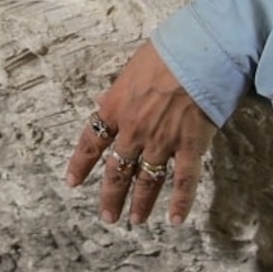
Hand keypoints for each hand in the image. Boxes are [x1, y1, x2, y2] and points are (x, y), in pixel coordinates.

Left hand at [66, 41, 215, 224]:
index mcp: (115, 108)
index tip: (72, 182)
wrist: (199, 51)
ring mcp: (161, 141)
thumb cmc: (167, 51)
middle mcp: (134, 130)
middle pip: (117, 170)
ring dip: (140, 203)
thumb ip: (117, 91)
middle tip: (108, 216)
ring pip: (146, 180)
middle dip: (111, 196)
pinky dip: (180, 202)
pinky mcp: (189, 146)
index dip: (80, 165)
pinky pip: (183, 181)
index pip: (90, 142)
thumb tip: (102, 100)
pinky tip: (176, 220)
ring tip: (136, 220)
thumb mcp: (131, 68)